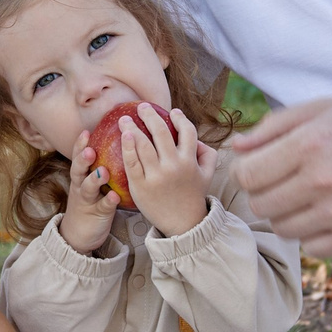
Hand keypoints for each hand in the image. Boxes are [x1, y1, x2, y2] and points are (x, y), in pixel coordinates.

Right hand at [59, 143, 119, 254]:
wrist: (78, 235)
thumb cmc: (90, 202)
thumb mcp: (90, 183)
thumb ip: (99, 166)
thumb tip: (118, 142)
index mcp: (80, 176)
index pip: (78, 156)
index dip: (80, 145)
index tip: (86, 132)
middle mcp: (81, 186)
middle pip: (78, 170)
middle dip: (83, 159)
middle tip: (91, 150)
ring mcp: (87, 200)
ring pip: (88, 188)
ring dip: (95, 179)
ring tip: (103, 171)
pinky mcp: (97, 214)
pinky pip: (103, 206)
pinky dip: (108, 201)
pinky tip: (115, 196)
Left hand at [123, 107, 214, 238]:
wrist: (182, 224)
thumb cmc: (192, 196)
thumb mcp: (207, 175)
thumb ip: (207, 155)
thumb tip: (198, 140)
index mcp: (189, 161)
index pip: (187, 132)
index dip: (180, 119)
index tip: (173, 112)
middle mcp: (174, 166)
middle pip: (161, 133)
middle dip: (150, 116)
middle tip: (142, 107)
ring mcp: (156, 176)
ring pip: (143, 145)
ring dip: (133, 127)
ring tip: (124, 119)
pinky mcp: (141, 186)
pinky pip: (132, 163)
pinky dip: (127, 147)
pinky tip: (124, 136)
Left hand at [230, 98, 331, 257]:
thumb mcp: (325, 109)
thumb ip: (275, 126)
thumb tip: (237, 147)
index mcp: (308, 144)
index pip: (247, 175)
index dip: (245, 172)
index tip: (258, 168)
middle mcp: (320, 180)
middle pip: (260, 204)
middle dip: (265, 193)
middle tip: (284, 182)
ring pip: (282, 228)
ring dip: (287, 214)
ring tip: (308, 197)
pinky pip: (311, 248)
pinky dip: (312, 235)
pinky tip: (326, 215)